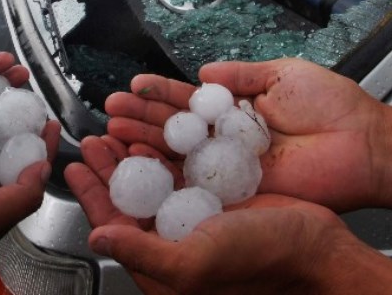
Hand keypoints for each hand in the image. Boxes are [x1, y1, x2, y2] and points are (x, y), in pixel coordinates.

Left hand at [64, 135, 351, 294]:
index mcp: (163, 263)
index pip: (114, 225)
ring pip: (154, 179)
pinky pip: (183, 170)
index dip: (92, 195)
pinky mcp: (218, 197)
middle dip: (109, 168)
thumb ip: (142, 250)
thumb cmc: (259, 263)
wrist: (316, 248)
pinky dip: (166, 151)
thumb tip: (98, 236)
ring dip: (134, 153)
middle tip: (93, 138)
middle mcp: (176, 240)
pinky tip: (155, 134)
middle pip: (131, 197)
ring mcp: (197, 217)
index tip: (75, 167)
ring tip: (116, 128)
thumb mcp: (193, 262)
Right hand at [106, 58, 386, 210]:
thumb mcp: (283, 74)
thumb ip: (240, 75)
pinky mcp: (240, 190)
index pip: (189, 100)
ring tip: (116, 131)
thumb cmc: (334, 106)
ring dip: (146, 143)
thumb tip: (202, 71)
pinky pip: (198, 182)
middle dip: (142, 117)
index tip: (134, 86)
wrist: (364, 143)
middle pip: (176, 128)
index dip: (160, 93)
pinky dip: (170, 173)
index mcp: (238, 109)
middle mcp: (229, 138)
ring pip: (180, 154)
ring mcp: (232, 165)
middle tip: (112, 110)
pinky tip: (144, 162)